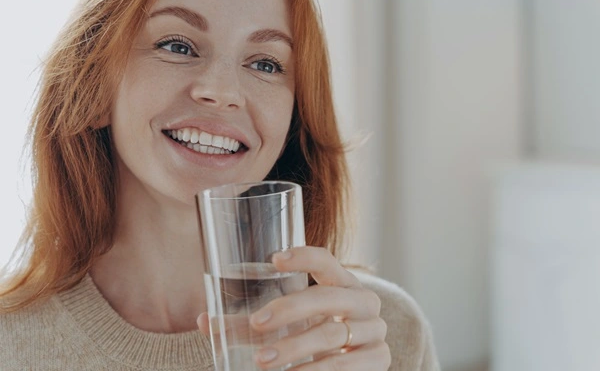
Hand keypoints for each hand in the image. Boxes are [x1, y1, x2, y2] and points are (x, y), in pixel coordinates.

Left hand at [248, 246, 390, 369]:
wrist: (355, 364)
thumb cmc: (316, 334)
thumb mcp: (291, 323)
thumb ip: (250, 322)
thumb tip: (205, 322)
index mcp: (342, 281)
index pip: (326, 260)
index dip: (303, 256)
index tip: (274, 259)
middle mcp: (363, 301)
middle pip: (326, 298)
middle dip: (289, 310)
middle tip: (256, 323)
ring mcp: (374, 330)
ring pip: (330, 336)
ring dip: (293, 349)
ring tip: (261, 361)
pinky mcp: (379, 359)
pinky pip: (344, 366)